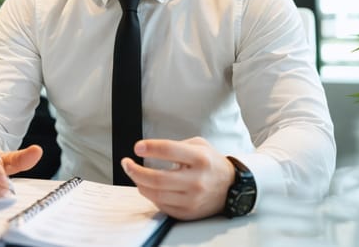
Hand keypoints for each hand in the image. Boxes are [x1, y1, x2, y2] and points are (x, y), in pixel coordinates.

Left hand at [120, 137, 235, 220]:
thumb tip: (148, 149)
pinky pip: (161, 205)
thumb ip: (175, 146)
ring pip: (156, 194)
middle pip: (157, 178)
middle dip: (135, 170)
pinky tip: (147, 186)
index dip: (150, 148)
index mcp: (200, 159)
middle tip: (126, 163)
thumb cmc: (211, 163)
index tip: (137, 147)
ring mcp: (192, 199)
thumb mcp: (199, 145)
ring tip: (134, 174)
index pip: (169, 151)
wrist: (232, 187)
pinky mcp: (188, 212)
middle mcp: (197, 180)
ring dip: (139, 183)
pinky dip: (150, 195)